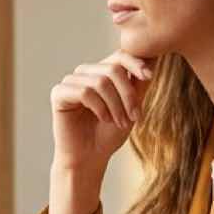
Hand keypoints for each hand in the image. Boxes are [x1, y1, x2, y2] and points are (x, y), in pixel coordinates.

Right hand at [50, 50, 153, 172]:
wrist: (90, 158)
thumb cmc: (109, 134)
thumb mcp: (131, 106)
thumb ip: (139, 83)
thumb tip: (154, 58)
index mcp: (101, 72)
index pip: (119, 55)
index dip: (136, 62)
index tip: (149, 77)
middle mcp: (85, 73)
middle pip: (113, 68)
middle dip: (128, 94)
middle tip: (134, 117)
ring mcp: (70, 82)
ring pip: (100, 82)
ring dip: (116, 105)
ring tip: (120, 122)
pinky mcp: (59, 93)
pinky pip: (84, 92)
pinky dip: (99, 108)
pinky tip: (103, 119)